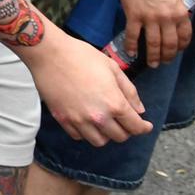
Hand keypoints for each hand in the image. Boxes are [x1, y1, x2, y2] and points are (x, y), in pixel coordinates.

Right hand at [30, 36, 151, 145]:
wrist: (49, 53)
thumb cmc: (81, 56)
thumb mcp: (112, 68)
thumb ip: (129, 91)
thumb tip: (139, 110)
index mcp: (114, 103)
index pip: (136, 127)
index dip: (144, 127)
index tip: (145, 125)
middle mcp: (98, 116)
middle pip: (119, 137)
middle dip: (126, 130)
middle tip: (124, 120)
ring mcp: (78, 120)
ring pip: (99, 141)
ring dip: (106, 134)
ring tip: (105, 123)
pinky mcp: (62, 119)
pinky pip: (78, 136)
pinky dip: (85, 132)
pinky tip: (86, 121)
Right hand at [118, 0, 191, 67]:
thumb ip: (176, 11)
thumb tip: (174, 25)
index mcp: (180, 13)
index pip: (184, 37)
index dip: (181, 48)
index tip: (177, 52)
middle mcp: (167, 18)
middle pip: (169, 44)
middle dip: (167, 56)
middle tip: (163, 62)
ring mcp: (150, 18)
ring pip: (153, 43)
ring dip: (153, 57)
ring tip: (152, 64)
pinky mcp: (134, 16)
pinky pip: (133, 35)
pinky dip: (131, 46)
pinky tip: (131, 52)